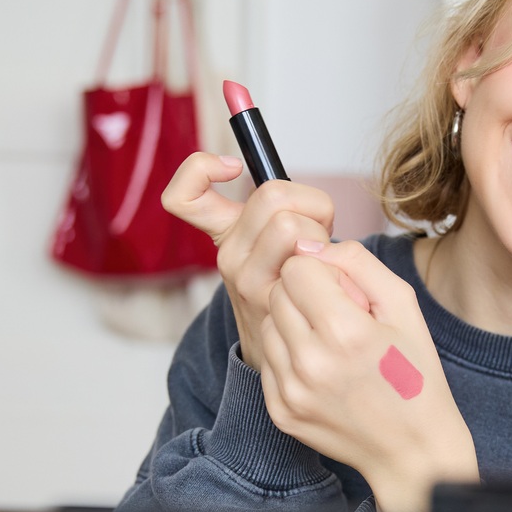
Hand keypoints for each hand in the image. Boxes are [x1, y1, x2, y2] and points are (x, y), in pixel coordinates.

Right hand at [160, 152, 336, 368]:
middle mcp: (228, 255)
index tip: (232, 167)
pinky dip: (329, 257)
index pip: (183, 196)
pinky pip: (310, 262)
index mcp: (224, 230)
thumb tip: (297, 193)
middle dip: (309, 202)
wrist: (286, 344)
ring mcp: (248, 282)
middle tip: (316, 227)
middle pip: (271, 195)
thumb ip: (277, 206)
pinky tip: (327, 266)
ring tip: (322, 254)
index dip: (199, 169)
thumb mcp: (271, 235)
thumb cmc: (291, 275)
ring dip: (321, 233)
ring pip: (291, 225)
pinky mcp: (273, 305)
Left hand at [258, 241, 478, 511]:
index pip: (298, 267)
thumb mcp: (404, 306)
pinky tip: (322, 371)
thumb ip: (358, 263)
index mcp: (345, 331)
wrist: (413, 451)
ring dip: (294, 325)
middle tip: (339, 318)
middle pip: (278, 291)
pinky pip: (268, 359)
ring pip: (268, 323)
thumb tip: (312, 245)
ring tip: (330, 346)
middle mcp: (310, 362)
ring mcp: (290, 390)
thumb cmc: (415, 374)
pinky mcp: (279, 410)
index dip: (322, 272)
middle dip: (305, 294)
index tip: (345, 293)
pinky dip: (290, 357)